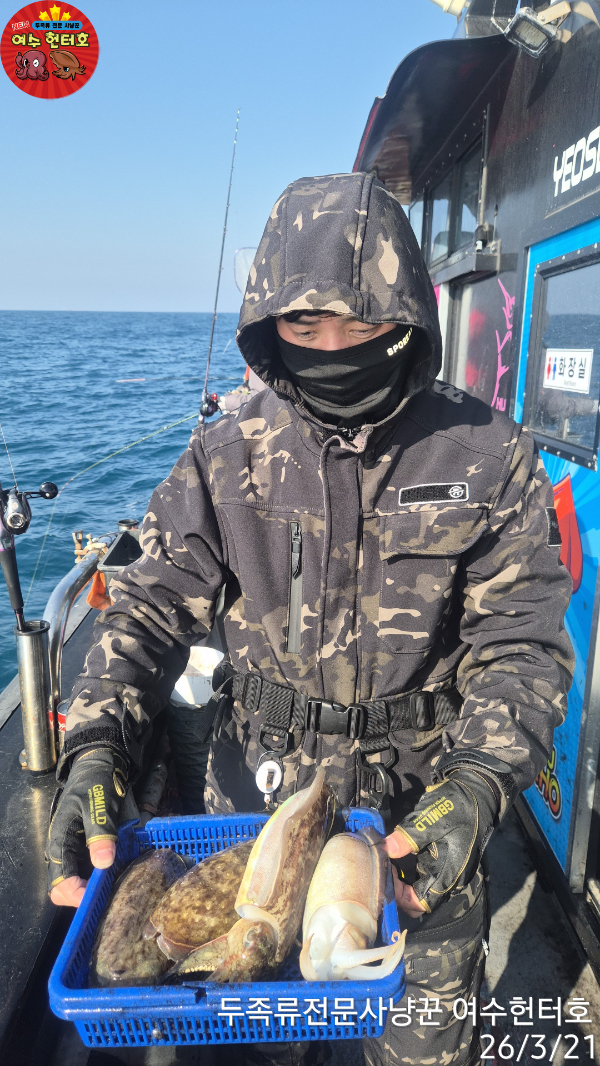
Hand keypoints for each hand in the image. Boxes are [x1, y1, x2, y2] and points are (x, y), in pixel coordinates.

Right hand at [46, 747, 126, 906]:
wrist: (99, 765)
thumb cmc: (95, 782)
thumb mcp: (98, 804)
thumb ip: (100, 833)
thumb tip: (103, 863)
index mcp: (60, 841)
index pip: (60, 881)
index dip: (77, 894)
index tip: (98, 897)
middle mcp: (64, 850)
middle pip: (65, 888)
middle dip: (84, 896)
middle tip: (110, 894)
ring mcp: (76, 850)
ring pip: (78, 882)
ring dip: (94, 888)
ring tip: (118, 887)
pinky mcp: (88, 847)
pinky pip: (90, 871)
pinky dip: (102, 877)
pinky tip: (120, 874)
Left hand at [384, 768, 499, 913]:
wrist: (476, 792)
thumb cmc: (458, 807)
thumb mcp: (432, 819)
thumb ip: (410, 836)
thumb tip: (387, 850)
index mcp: (449, 873)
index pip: (421, 902)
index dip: (400, 896)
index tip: (385, 875)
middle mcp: (448, 876)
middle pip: (417, 897)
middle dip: (396, 887)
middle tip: (380, 867)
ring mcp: (444, 868)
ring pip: (418, 885)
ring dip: (400, 878)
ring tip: (383, 860)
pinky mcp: (440, 858)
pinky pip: (420, 871)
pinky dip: (406, 867)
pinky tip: (393, 854)